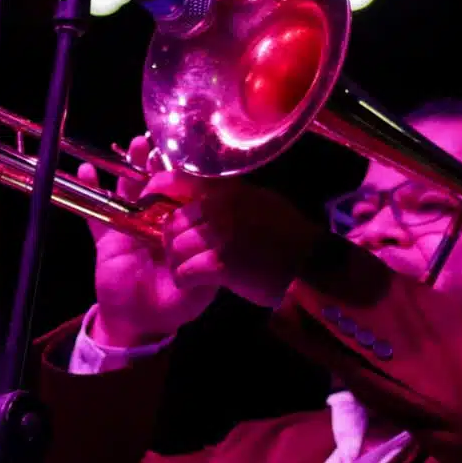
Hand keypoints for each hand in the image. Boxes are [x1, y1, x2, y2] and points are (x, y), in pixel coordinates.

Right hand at [77, 136, 217, 347]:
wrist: (136, 323)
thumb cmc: (170, 306)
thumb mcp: (196, 293)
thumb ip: (205, 274)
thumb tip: (214, 254)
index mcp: (181, 232)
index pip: (185, 198)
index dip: (185, 179)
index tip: (186, 160)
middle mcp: (157, 223)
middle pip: (157, 186)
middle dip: (157, 163)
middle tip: (159, 143)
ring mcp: (131, 227)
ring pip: (129, 192)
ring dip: (130, 168)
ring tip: (135, 145)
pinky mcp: (107, 237)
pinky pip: (95, 213)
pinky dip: (89, 191)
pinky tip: (86, 171)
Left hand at [161, 176, 321, 308]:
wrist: (312, 265)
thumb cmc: (287, 235)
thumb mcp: (259, 201)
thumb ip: (228, 196)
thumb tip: (199, 193)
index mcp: (226, 189)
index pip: (173, 180)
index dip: (155, 189)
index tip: (149, 200)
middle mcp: (219, 207)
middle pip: (171, 221)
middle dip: (169, 238)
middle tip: (179, 251)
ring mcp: (220, 235)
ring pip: (174, 247)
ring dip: (177, 262)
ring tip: (190, 269)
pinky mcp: (222, 265)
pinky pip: (184, 272)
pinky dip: (184, 280)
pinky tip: (194, 282)